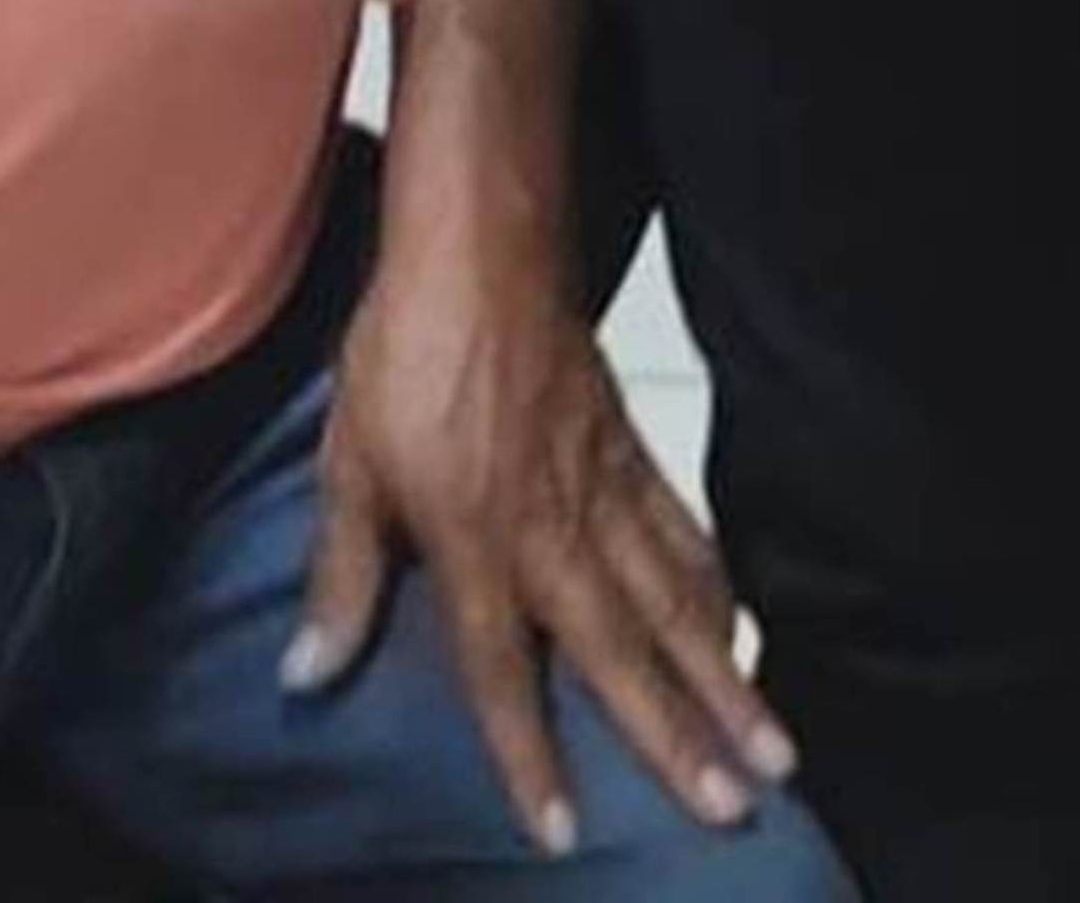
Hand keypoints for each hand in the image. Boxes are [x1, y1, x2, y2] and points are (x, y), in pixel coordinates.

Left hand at [293, 210, 787, 850]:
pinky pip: (684, 534)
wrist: (479, 248)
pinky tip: (741, 631)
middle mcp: (552, 530)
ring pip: (672, 602)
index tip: (563, 832)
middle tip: (734, 805)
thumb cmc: (401, 354)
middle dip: (677, 735)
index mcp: (475, 541)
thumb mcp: (347, 465)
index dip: (528, 755)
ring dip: (723, 677)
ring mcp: (604, 491)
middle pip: (620, 651)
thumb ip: (342, 578)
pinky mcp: (631, 454)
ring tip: (775, 747)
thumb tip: (304, 674)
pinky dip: (719, 588)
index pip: (501, 671)